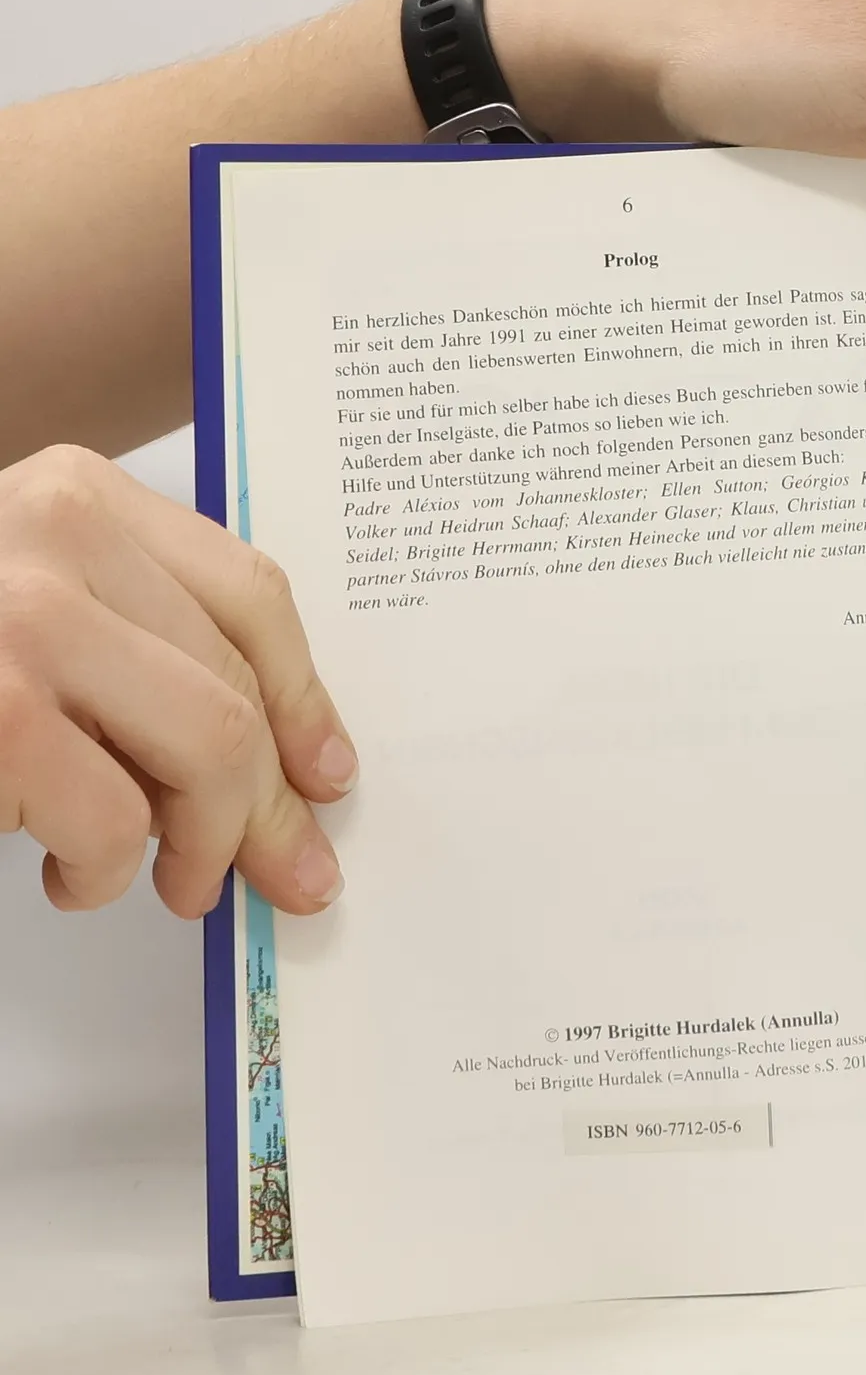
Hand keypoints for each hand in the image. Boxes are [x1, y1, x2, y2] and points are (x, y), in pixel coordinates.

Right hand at [0, 446, 354, 916]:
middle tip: (276, 870)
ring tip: (158, 878)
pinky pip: (116, 821)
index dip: (305, 700)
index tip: (326, 772)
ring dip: (199, 846)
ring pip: (208, 752)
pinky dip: (107, 873)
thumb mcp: (36, 617)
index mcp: (77, 496)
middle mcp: (51, 535)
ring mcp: (18, 621)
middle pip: (237, 687)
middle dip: (268, 807)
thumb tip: (290, 771)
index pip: (253, 595)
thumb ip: (143, 653)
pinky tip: (66, 875)